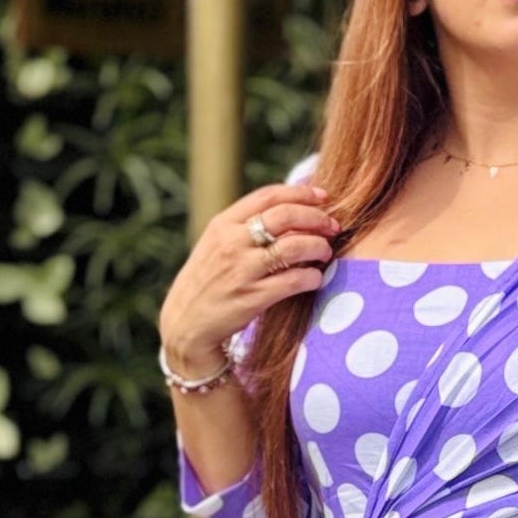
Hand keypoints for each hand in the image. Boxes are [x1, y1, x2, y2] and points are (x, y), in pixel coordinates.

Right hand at [159, 183, 335, 367]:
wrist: (186, 323)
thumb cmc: (207, 281)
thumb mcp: (216, 244)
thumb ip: (245, 226)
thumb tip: (291, 208)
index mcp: (223, 224)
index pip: (268, 196)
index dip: (302, 193)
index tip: (323, 198)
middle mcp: (232, 243)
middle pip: (286, 216)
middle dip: (317, 218)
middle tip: (332, 227)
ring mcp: (242, 270)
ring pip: (294, 246)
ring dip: (318, 247)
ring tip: (325, 253)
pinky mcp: (253, 298)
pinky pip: (294, 281)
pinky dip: (312, 277)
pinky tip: (315, 279)